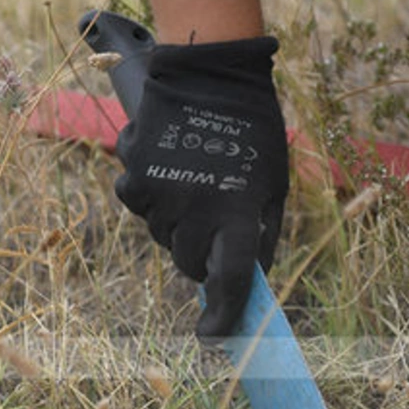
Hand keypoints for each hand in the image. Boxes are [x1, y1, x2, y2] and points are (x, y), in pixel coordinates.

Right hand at [114, 36, 288, 338]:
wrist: (209, 70)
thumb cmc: (253, 130)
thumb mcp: (273, 183)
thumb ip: (262, 233)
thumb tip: (248, 279)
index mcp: (239, 211)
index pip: (231, 279)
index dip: (223, 314)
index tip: (213, 338)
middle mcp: (197, 208)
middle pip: (190, 262)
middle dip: (202, 254)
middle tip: (214, 222)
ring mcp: (161, 192)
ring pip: (163, 234)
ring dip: (177, 221)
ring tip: (196, 178)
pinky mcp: (134, 173)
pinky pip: (139, 202)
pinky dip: (151, 194)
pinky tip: (169, 165)